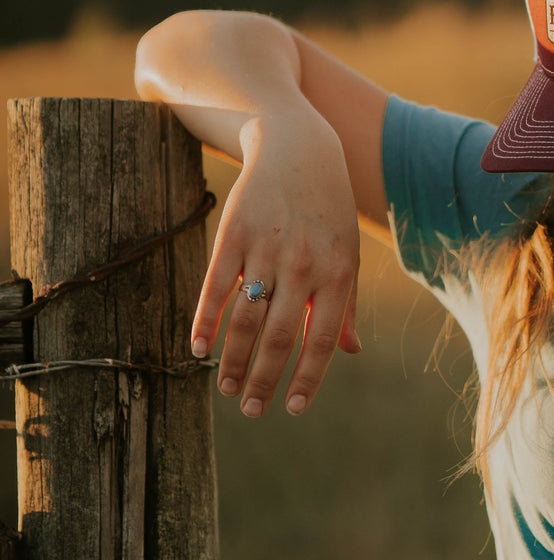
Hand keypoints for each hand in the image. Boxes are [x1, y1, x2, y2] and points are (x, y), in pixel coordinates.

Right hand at [192, 114, 362, 416]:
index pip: (321, 339)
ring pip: (245, 317)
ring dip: (233, 359)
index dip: (307, 378)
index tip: (292, 409)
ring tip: (227, 389)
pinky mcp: (234, 233)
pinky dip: (205, 321)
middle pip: (278, 336)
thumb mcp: (348, 254)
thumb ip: (346, 304)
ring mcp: (266, 249)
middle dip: (263, 379)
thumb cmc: (329, 211)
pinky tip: (199, 349)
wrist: (299, 148)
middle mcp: (303, 265)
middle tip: (252, 411)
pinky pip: (216, 286)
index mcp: (339, 274)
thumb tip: (349, 351)